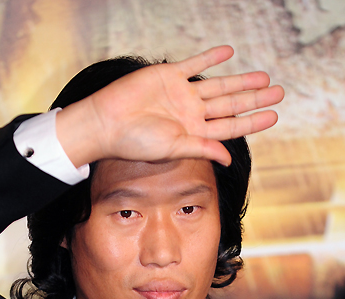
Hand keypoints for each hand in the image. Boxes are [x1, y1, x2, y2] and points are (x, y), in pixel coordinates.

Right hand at [56, 45, 283, 166]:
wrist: (107, 122)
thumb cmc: (135, 142)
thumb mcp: (173, 148)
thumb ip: (202, 148)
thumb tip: (230, 158)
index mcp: (193, 133)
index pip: (230, 127)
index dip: (252, 122)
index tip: (274, 116)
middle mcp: (191, 113)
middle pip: (230, 104)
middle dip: (254, 99)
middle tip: (279, 92)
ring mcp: (180, 93)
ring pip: (218, 84)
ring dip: (240, 80)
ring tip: (263, 77)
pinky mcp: (167, 75)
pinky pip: (194, 64)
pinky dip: (211, 58)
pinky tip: (229, 53)